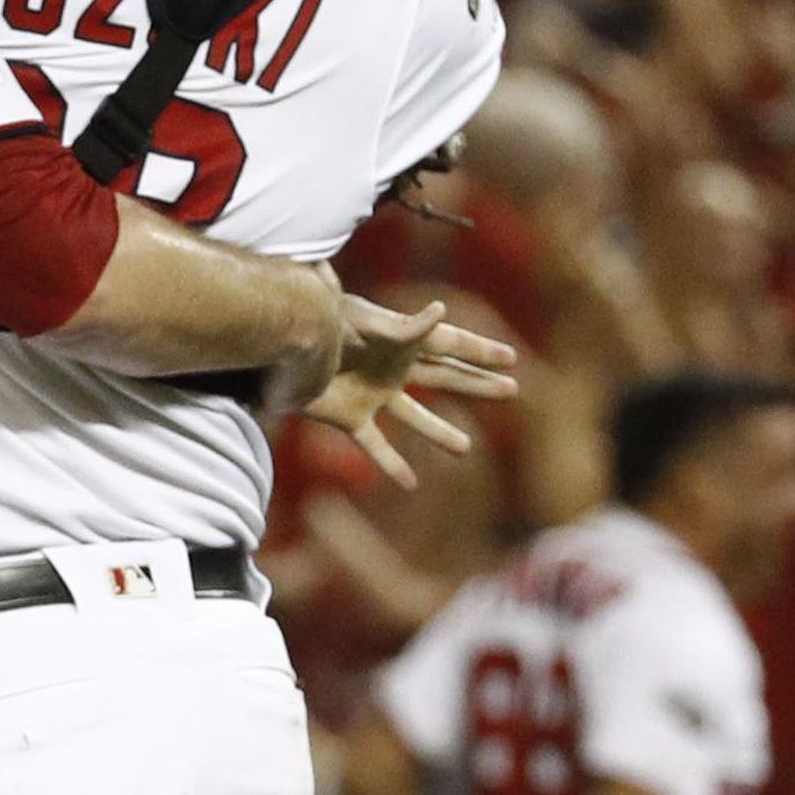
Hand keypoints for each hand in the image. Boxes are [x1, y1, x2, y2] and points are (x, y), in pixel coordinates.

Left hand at [305, 298, 516, 488]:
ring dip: (441, 431)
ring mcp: (374, 394)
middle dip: (477, 383)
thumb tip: (441, 311)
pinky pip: (375, 445)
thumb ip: (405, 326)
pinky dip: (391, 464)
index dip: (481, 351)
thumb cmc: (324, 323)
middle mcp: (393, 369)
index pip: (451, 345)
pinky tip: (409, 483)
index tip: (512, 358)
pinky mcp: (350, 417)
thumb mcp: (368, 322)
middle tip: (512, 389)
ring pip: (415, 417)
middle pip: (444, 377)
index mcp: (402, 341)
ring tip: (466, 447)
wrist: (283, 343)